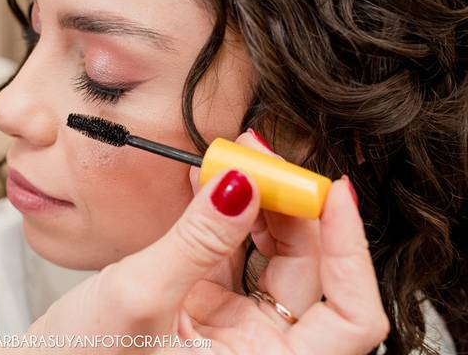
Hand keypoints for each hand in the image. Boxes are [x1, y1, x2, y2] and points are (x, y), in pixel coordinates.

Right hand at [21, 134, 388, 353]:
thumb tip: (242, 183)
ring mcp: (233, 329)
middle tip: (264, 158)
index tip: (329, 192)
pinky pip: (229, 253)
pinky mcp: (205, 308)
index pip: (350, 317)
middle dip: (291, 209)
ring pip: (270, 259)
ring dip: (256, 204)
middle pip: (308, 274)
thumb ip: (197, 239)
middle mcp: (257, 352)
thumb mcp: (141, 296)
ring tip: (233, 158)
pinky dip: (222, 213)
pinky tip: (208, 180)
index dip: (349, 251)